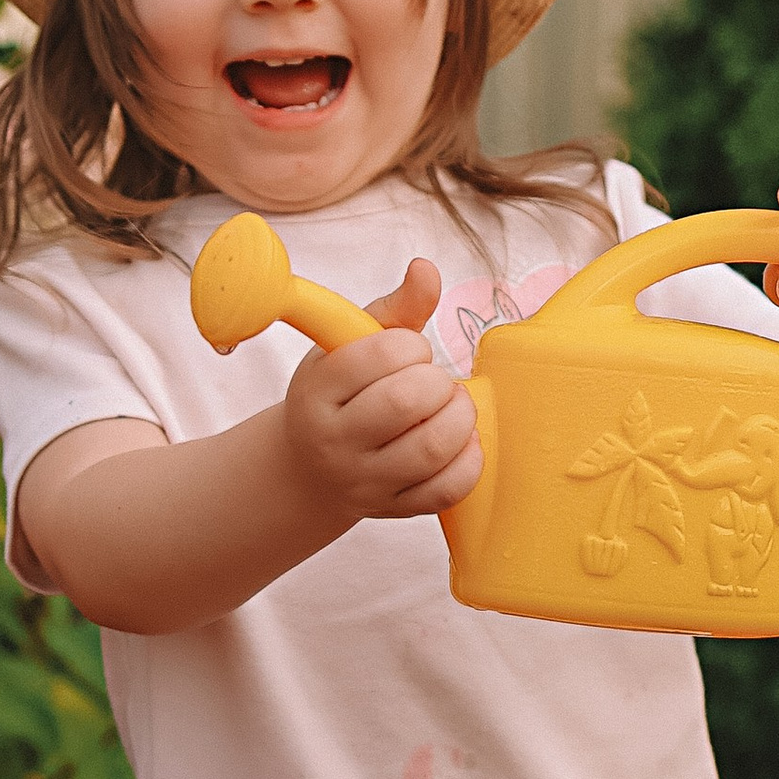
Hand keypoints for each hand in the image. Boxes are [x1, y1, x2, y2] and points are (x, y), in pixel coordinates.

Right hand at [283, 256, 480, 521]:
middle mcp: (333, 440)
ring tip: (451, 408)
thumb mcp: (348, 347)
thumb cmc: (337, 396)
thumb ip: (394, 308)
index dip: (412, 346)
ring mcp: (364, 481)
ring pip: (431, 448)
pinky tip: (461, 443)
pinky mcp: (394, 509)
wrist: (309, 470)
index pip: (381, 355)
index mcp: (317, 391)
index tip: (409, 352)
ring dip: (460, 418)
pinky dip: (468, 462)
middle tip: (434, 383)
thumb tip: (427, 268)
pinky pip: (446, 491)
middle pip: (407, 402)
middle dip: (438, 382)